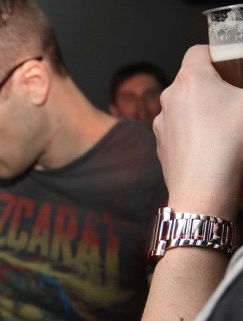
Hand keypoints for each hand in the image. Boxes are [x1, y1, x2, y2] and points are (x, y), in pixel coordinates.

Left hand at [153, 45, 242, 215]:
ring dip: (205, 111)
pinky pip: (181, 131)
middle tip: (238, 98)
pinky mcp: (162, 147)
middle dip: (217, 86)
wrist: (203, 193)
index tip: (235, 65)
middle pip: (193, 81)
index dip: (219, 54)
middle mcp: (169, 99)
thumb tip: (242, 98)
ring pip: (186, 107)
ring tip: (228, 126)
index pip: (200, 51)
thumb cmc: (230, 147)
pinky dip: (196, 133)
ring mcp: (162, 125)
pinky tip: (214, 146)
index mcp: (189, 80)